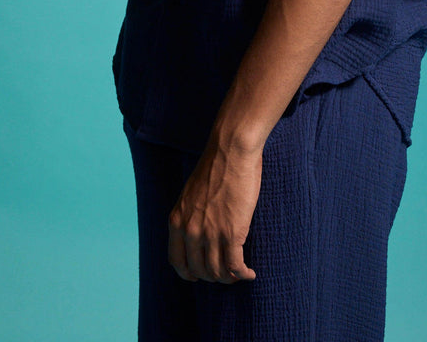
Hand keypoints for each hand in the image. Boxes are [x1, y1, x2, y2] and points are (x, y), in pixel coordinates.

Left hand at [168, 133, 261, 282]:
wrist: (231, 150)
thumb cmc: (217, 166)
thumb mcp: (191, 193)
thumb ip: (191, 214)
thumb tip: (200, 230)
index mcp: (177, 220)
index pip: (177, 260)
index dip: (189, 273)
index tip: (199, 275)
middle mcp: (190, 231)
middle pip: (199, 270)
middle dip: (213, 276)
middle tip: (225, 273)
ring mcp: (210, 233)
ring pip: (217, 272)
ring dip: (229, 278)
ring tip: (239, 272)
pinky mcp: (232, 233)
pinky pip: (235, 266)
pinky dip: (243, 274)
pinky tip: (250, 273)